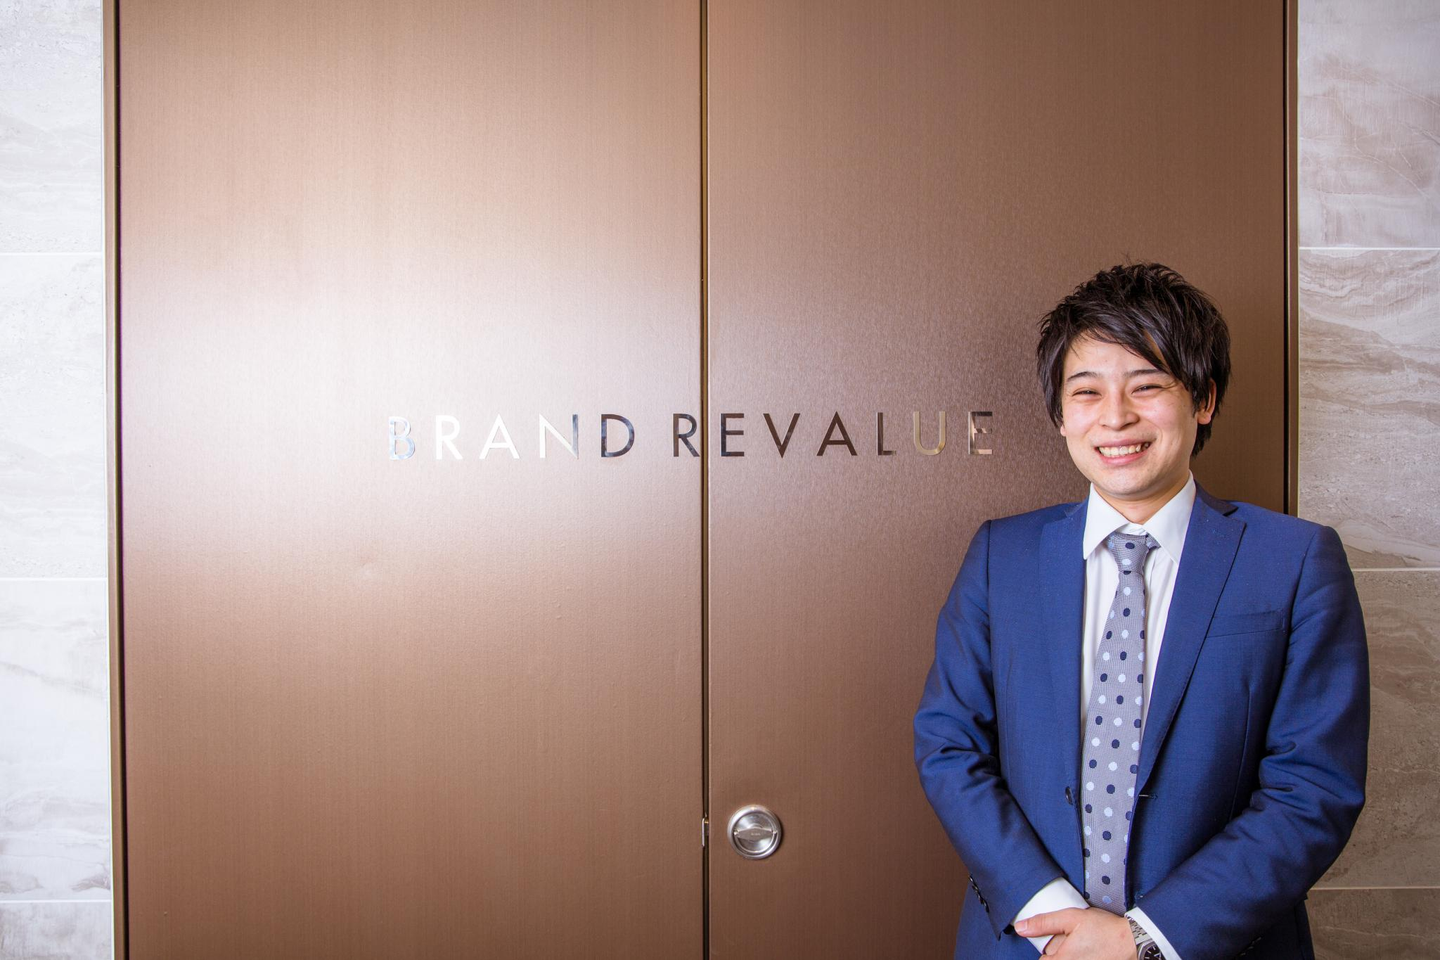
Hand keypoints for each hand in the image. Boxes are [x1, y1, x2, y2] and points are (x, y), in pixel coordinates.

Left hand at [1015, 908, 1135, 959]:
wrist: (1132, 941)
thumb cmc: (1104, 930)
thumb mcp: (1071, 918)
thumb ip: (1044, 923)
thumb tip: (1021, 928)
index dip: (1045, 949)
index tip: (1056, 939)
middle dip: (1058, 952)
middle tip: (1072, 940)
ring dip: (1070, 954)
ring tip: (1083, 946)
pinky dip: (1081, 956)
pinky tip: (1090, 951)